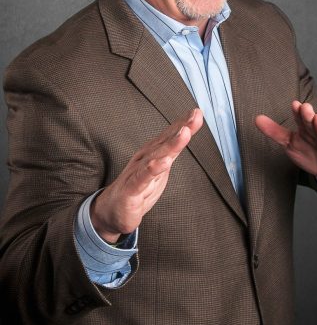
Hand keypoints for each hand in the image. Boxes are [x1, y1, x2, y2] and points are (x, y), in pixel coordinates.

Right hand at [90, 108, 203, 243]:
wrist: (110, 212)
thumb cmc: (138, 188)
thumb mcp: (160, 168)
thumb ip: (172, 150)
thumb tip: (186, 131)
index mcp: (152, 153)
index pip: (169, 136)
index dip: (184, 123)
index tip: (197, 111)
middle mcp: (144, 159)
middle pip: (165, 142)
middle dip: (181, 128)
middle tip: (195, 115)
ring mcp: (137, 173)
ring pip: (156, 156)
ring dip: (171, 144)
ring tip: (185, 132)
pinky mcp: (131, 190)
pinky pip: (142, 178)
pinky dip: (153, 169)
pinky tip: (164, 162)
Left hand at [255, 101, 316, 188]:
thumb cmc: (312, 154)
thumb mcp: (291, 144)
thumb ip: (275, 132)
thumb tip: (257, 118)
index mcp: (309, 130)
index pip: (303, 120)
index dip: (299, 113)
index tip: (294, 105)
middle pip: (315, 125)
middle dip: (310, 117)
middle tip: (305, 108)